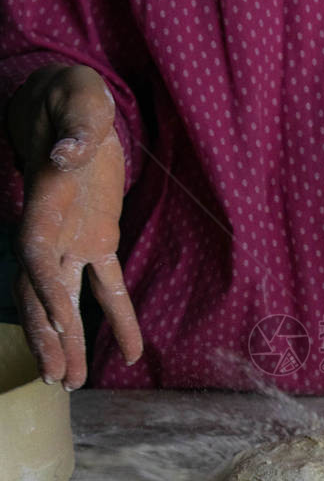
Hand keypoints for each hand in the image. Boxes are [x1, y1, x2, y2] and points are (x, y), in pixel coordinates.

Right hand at [6, 63, 142, 388]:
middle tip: (56, 378)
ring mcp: (72, 239)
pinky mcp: (98, 241)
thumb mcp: (79, 102)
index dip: (43, 287)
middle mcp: (51, 228)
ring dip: (69, 340)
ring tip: (72, 383)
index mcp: (44, 200)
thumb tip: (69, 156)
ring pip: (66, 299)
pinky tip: (131, 354)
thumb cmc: (72, 98)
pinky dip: (119, 319)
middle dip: (48, 334)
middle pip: (41, 291)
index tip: (58, 322)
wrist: (67, 104)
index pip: (35, 252)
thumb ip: (78, 129)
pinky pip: (107, 287)